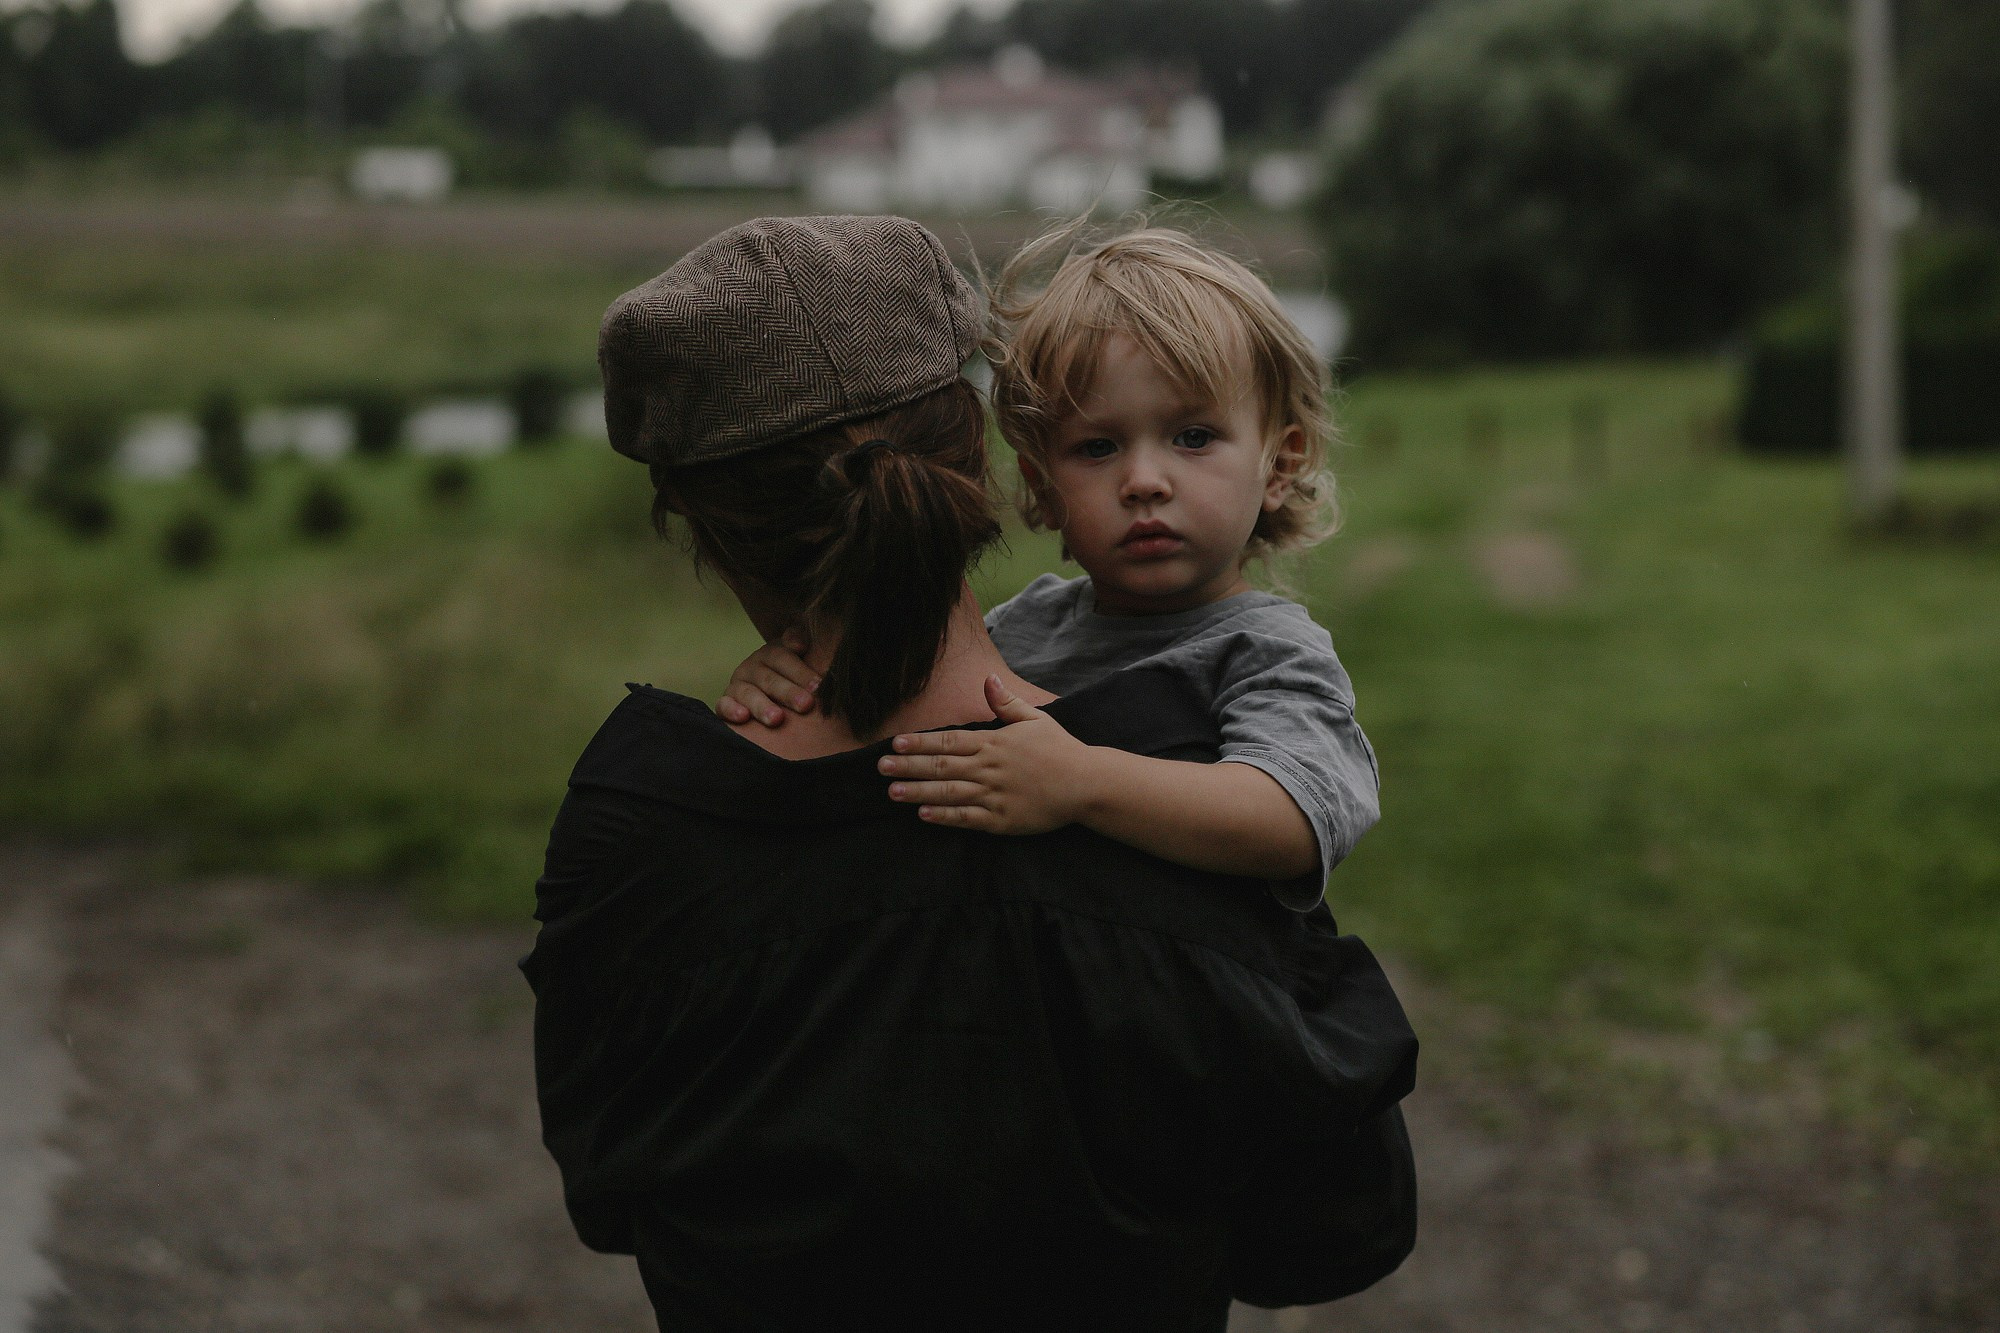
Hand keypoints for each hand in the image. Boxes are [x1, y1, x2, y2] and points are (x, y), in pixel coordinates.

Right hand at [717, 630, 818, 727]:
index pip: (783, 658)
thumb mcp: (800, 660)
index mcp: (771, 654)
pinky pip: (723, 705)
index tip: (818, 685)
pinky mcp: (724, 703)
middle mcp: (752, 667)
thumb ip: (800, 646)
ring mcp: (737, 685)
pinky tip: (743, 717)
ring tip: (777, 719)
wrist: (771, 691)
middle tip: (806, 705)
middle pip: (769, 679)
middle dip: (788, 692)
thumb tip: (800, 643)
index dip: (801, 671)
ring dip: (762, 706)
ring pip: (748, 694)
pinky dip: (731, 710)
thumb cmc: (794, 679)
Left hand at [877, 676, 1096, 833]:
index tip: (895, 743)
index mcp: (994, 743)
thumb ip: (1007, 702)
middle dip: (908, 766)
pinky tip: (923, 815)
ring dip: (918, 791)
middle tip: (880, 767)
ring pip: (949, 792)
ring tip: (892, 791)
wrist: (1086, 784)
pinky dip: (945, 816)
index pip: (949, 741)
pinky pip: (968, 818)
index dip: (920, 742)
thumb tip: (988, 680)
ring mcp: (995, 795)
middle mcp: (989, 768)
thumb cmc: (1059, 749)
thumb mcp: (1035, 719)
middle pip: (941, 766)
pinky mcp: (1002, 820)